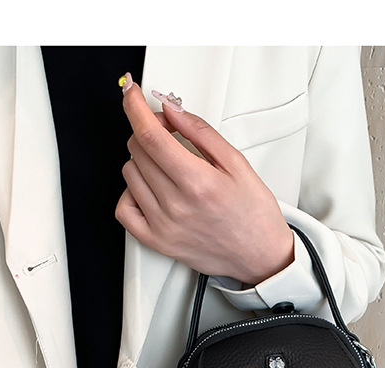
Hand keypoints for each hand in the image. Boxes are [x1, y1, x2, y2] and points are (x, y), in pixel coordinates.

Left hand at [116, 81, 294, 285]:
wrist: (260, 256)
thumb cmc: (254, 215)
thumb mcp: (237, 164)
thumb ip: (201, 132)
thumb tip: (172, 110)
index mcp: (198, 183)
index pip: (150, 135)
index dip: (135, 107)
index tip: (131, 94)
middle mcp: (176, 206)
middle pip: (137, 150)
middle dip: (149, 133)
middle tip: (169, 136)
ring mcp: (164, 226)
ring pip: (129, 174)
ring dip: (143, 161)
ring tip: (168, 167)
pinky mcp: (157, 242)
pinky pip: (124, 210)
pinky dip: (131, 193)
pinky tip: (149, 189)